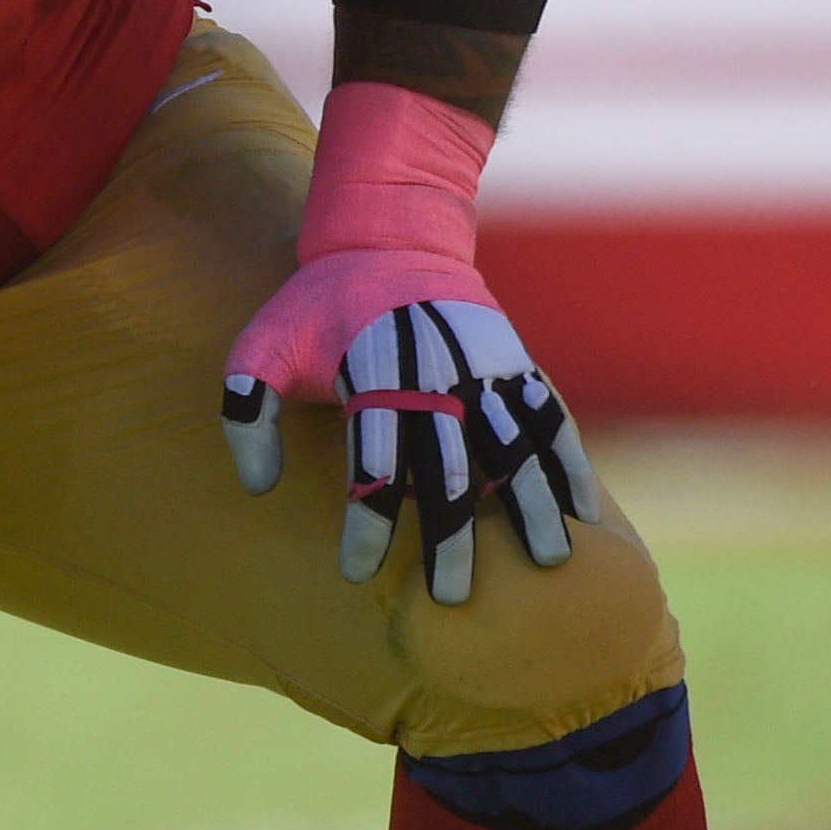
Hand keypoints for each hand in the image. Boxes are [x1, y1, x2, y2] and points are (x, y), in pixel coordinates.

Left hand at [224, 283, 595, 602]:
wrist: (390, 233)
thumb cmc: (318, 302)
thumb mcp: (261, 343)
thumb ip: (246, 412)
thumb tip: (257, 488)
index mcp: (373, 380)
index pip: (370, 468)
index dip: (365, 524)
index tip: (357, 572)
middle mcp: (434, 380)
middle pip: (449, 473)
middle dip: (452, 539)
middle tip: (453, 596)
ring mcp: (482, 371)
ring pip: (514, 450)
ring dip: (532, 508)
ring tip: (548, 562)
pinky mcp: (513, 362)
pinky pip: (549, 420)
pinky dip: (568, 463)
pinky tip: (584, 511)